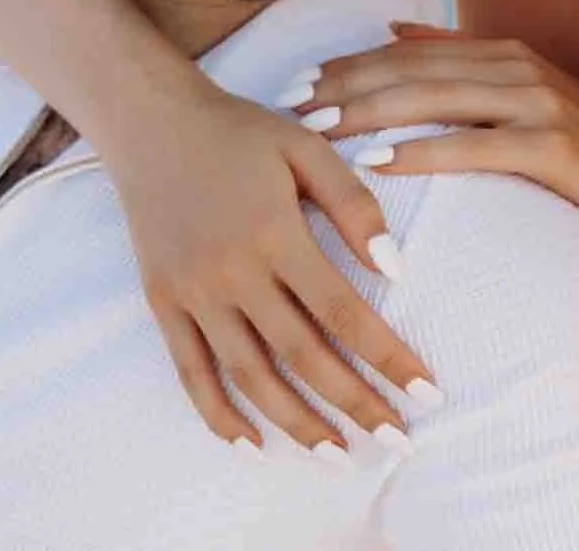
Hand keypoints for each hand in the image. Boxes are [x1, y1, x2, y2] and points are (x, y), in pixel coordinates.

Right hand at [96, 84, 439, 457]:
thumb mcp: (308, 147)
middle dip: (356, 404)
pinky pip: (191, 372)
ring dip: (296, 423)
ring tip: (338, 456)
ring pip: (250, 376)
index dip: (388, 357)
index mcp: (276, 233)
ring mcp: (193, 292)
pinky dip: (219, 415)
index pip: (343, 312)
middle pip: (303, 356)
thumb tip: (396, 270)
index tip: (427, 392)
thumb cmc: (241, 132)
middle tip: (398, 441)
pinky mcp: (163, 303)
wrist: (151, 121)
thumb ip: (355, 206)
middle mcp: (233, 272)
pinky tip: (254, 445)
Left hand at [298, 26, 578, 356]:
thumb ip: (467, 77)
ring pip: (446, 98)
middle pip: (419, 70)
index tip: (290, 88)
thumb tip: (392, 34)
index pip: (412, 55)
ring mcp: (555, 108)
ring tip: (317, 130)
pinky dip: (432, 151)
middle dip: (348, 85)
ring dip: (376, 111)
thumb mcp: (529, 126)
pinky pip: (488, 146)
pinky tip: (381, 167)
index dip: (348, 67)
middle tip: (286, 106)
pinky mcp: (574, 152)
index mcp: (514, 61)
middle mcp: (531, 72)